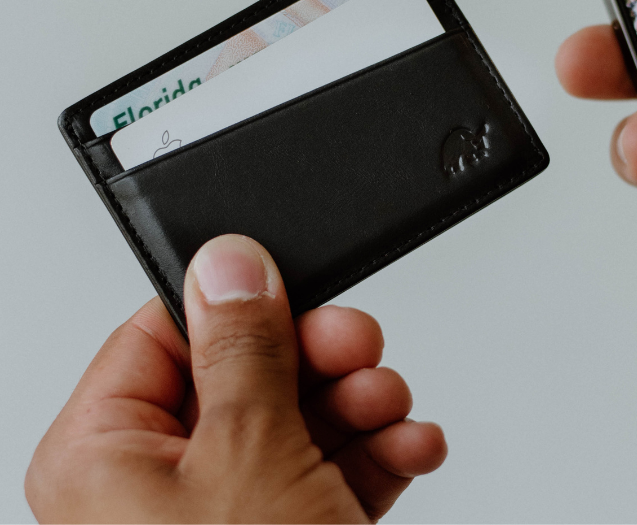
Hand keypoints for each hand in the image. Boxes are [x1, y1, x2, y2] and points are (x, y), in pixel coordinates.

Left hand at [26, 235, 445, 521]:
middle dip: (321, 357)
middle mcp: (158, 484)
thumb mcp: (248, 455)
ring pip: (299, 415)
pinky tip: (409, 447)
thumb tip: (228, 259)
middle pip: (247, 370)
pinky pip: (329, 468)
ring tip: (392, 407)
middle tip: (361, 350)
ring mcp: (227, 513)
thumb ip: (241, 345)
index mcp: (106, 456)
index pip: (166, 332)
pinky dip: (376, 452)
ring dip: (361, 402)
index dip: (240, 304)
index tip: (298, 292)